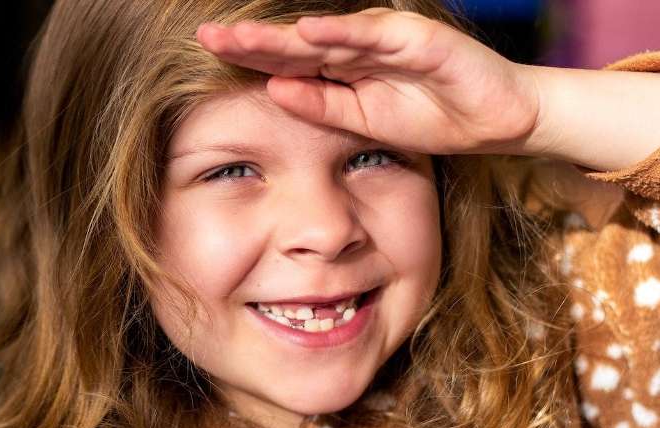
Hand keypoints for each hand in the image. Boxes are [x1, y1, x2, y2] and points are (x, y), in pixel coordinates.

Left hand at [196, 8, 540, 155]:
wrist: (494, 121)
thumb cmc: (429, 117)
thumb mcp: (361, 122)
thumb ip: (320, 106)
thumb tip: (273, 90)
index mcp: (341, 70)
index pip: (287, 62)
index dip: (249, 59)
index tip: (208, 57)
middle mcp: (357, 49)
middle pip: (295, 44)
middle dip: (251, 42)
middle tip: (207, 38)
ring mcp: (385, 40)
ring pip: (326, 34)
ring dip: (282, 35)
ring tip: (239, 37)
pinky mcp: (418, 38)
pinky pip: (375, 35)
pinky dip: (343, 33)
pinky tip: (309, 32)